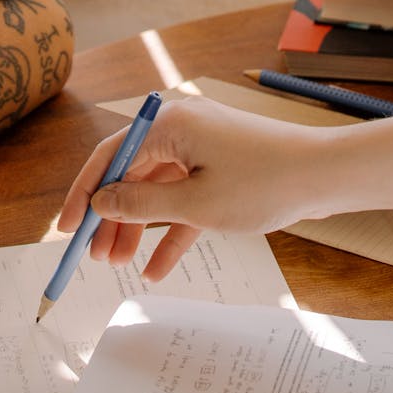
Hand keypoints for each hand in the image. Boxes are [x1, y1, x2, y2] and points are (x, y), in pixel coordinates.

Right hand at [58, 97, 325, 280]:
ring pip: (157, 190)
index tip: (65, 230)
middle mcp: (182, 128)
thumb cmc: (265, 182)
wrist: (326, 175)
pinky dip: (172, 230)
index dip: (83, 193)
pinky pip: (185, 199)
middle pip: (131, 174)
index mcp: (170, 123)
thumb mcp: (195, 203)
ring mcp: (203, 147)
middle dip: (111, 218)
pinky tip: (158, 269)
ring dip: (139, 227)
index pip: (110, 155)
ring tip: (120, 264)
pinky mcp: (221, 167)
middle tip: (95, 256)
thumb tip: (100, 204)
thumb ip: (141, 205)